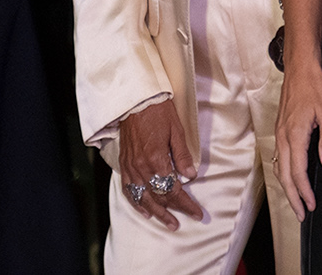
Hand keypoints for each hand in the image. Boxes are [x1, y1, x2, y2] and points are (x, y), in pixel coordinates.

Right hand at [116, 103, 205, 228]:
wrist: (135, 99)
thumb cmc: (158, 111)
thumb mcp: (176, 130)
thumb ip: (182, 155)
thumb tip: (191, 175)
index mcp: (157, 159)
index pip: (173, 190)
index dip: (186, 204)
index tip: (197, 213)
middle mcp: (142, 166)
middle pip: (159, 196)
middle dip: (173, 211)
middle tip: (182, 222)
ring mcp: (131, 166)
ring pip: (143, 197)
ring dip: (156, 212)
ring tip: (167, 222)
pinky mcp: (124, 163)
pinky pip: (128, 189)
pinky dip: (136, 202)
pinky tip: (144, 210)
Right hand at [274, 59, 321, 219]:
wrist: (300, 68)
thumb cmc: (315, 88)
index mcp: (294, 135)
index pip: (297, 172)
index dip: (304, 192)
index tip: (311, 205)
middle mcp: (282, 137)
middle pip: (284, 175)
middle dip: (292, 197)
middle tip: (300, 214)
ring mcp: (279, 133)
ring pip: (278, 167)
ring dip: (286, 186)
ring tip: (294, 200)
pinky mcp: (279, 128)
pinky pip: (277, 156)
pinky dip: (282, 172)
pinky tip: (288, 175)